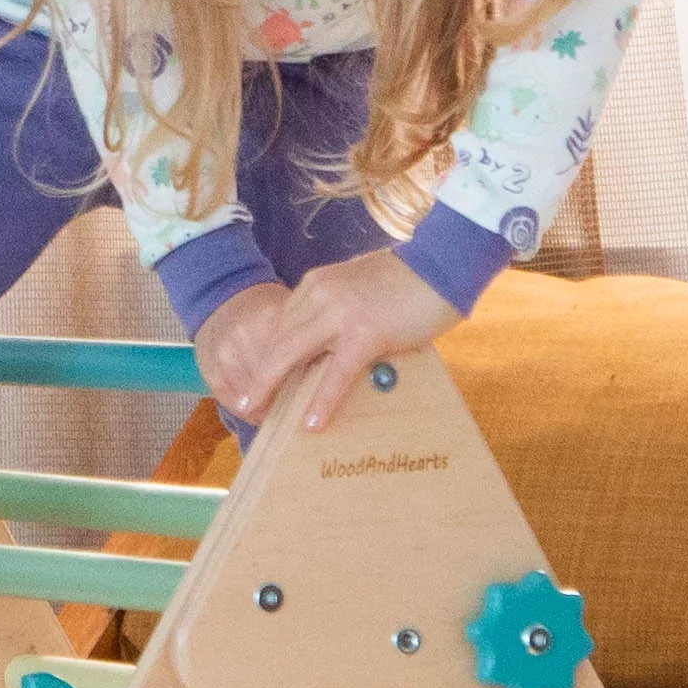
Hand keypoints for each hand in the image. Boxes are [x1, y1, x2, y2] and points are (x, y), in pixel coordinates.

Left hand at [198, 250, 458, 436]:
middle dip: (256, 374)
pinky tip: (311, 423)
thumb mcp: (354, 286)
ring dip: (272, 387)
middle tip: (243, 404)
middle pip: (275, 340)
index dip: (262, 355)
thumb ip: (333, 309)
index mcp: (315, 285)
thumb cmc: (406, 280)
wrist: (444, 263)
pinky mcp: (366, 333)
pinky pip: (335, 373)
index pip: (277, 324)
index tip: (253, 379)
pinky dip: (321, 400)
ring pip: (292, 355)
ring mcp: (340, 314)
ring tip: (258, 414)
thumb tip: (323, 341)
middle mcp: (319, 296)